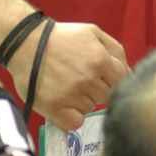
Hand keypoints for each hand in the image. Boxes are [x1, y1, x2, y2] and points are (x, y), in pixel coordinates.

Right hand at [8, 21, 129, 130]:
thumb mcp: (93, 32)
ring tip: (69, 85)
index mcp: (100, 60)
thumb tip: (129, 71)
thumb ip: (116, 50)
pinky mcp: (54, 108)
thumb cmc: (62, 37)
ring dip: (83, 100)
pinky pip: (75, 123)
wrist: (26, 43)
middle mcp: (88, 79)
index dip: (113, 78)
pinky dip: (72, 117)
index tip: (102, 76)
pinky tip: (65, 104)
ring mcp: (71, 95)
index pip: (122, 80)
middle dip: (98, 88)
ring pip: (90, 108)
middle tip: (82, 79)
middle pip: (107, 96)